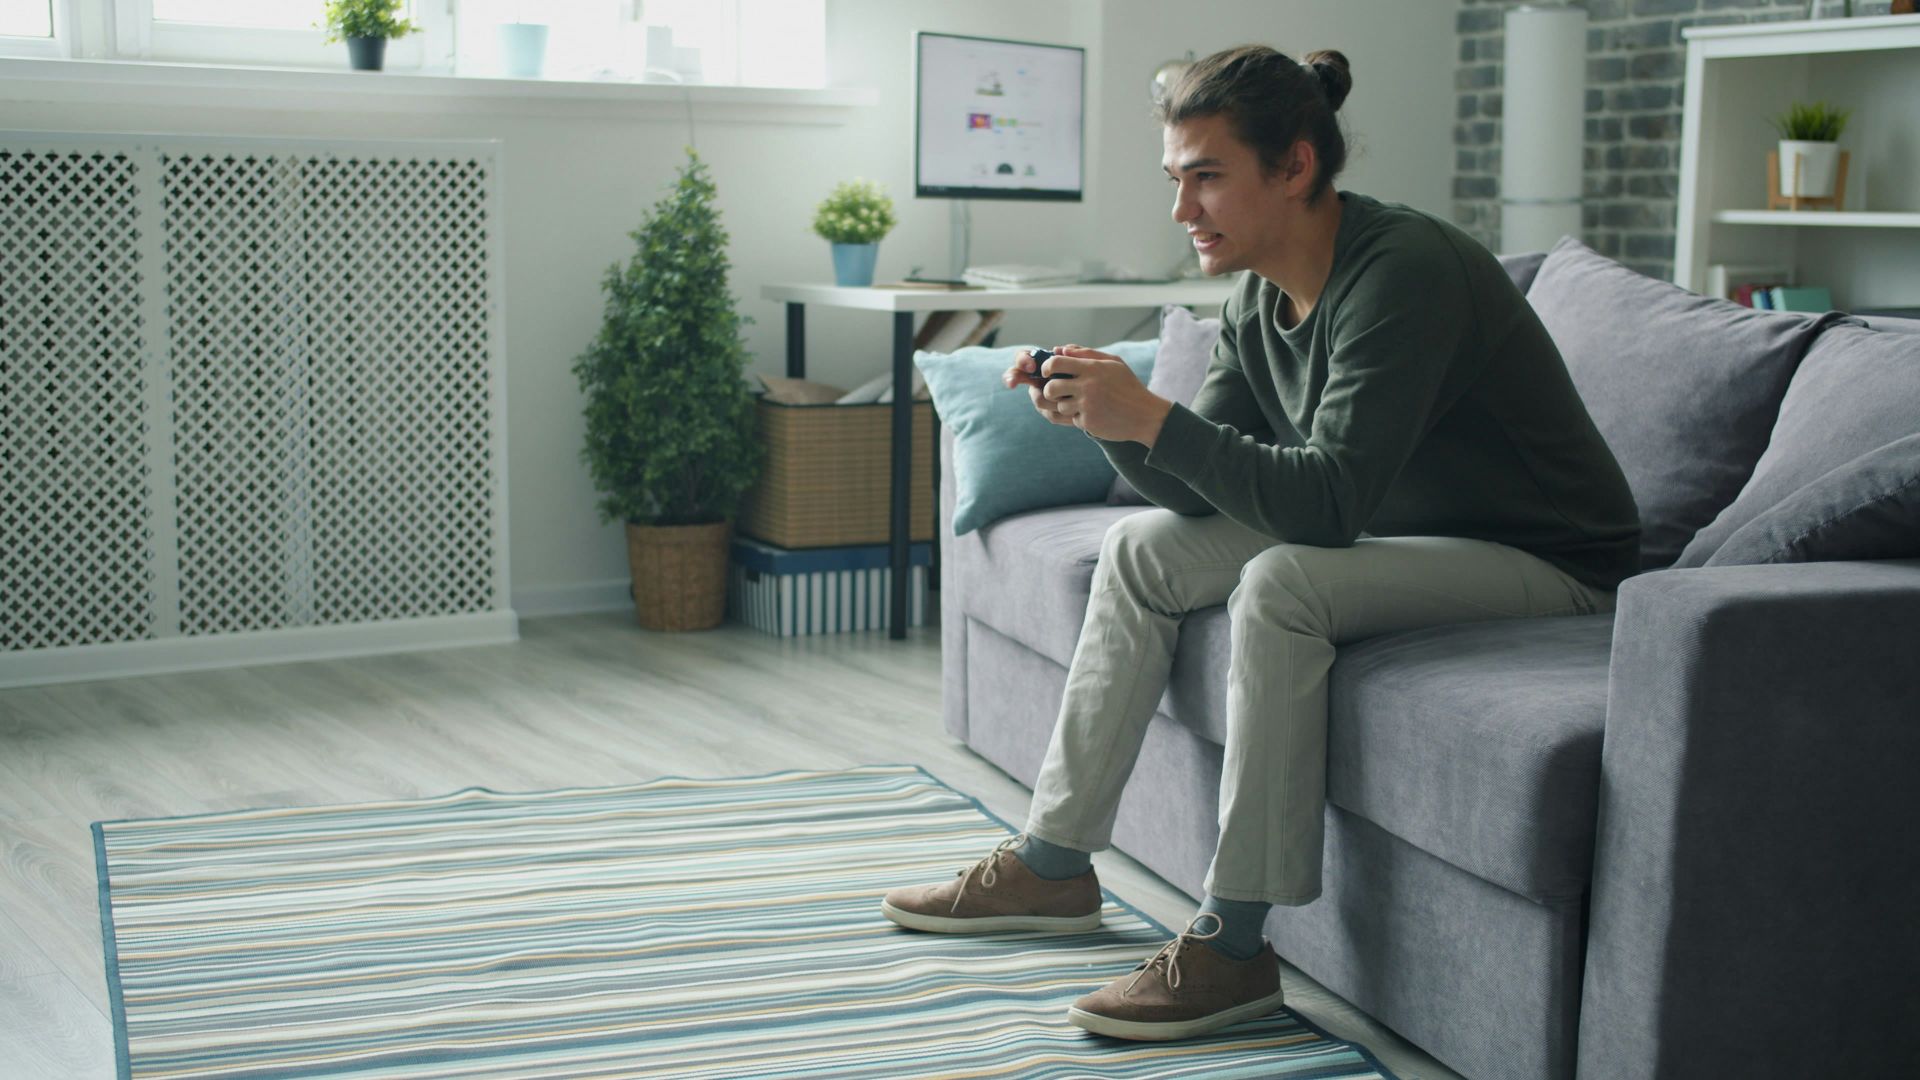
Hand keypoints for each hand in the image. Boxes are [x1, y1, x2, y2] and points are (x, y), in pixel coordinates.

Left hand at [1006, 344, 1172, 443]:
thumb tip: (1059, 350)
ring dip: (1065, 406)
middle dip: (1049, 391)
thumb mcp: (1113, 363)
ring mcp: (1087, 406)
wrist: (1145, 415)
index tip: (1048, 372)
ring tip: (1081, 403)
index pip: (1055, 364)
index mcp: (1092, 368)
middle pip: (1050, 388)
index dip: (1046, 368)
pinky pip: (1072, 420)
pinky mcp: (1089, 423)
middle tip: (1057, 392)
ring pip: (1059, 407)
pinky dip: (1079, 418)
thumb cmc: (1128, 386)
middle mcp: (1088, 386)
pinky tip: (1093, 414)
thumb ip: (1085, 353)